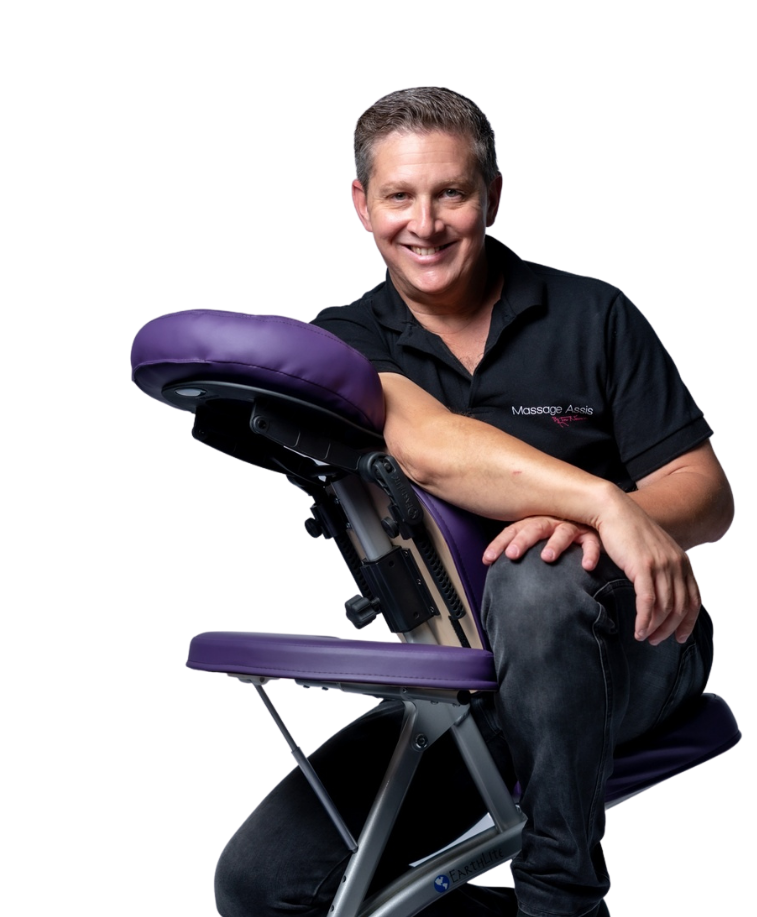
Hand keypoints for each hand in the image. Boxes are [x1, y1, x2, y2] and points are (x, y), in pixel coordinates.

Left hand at [483, 516, 601, 569]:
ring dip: (554, 544)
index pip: (512, 531)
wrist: (594, 519)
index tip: (487, 560)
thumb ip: (522, 551)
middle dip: (522, 541)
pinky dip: (590, 553)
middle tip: (512, 555)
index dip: (499, 544)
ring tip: (547, 558)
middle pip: (534, 528)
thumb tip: (497, 570)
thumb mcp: (538, 540)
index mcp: (534, 522)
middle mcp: (551, 521)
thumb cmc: (558, 536)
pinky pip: (592, 542)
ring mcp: (572, 525)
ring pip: (562, 532)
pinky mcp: (592, 533)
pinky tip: (586, 566)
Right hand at [594, 494, 700, 645]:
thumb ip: (661, 566)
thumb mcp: (652, 549)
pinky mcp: (643, 566)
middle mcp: (676, 563)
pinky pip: (648, 601)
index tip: (680, 638)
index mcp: (682, 560)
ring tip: (645, 638)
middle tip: (656, 641)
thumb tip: (661, 587)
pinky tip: (638, 630)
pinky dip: (644, 620)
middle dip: (670, 629)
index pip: (695, 599)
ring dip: (656, 628)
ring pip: (665, 607)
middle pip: (680, 606)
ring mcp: (661, 564)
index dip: (689, 622)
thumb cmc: (627, 530)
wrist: (612, 510)